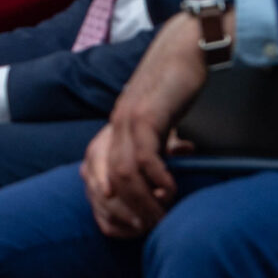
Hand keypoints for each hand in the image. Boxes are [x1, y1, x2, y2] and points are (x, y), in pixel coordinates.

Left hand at [82, 12, 211, 238]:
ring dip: (141, 202)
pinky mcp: (146, 115)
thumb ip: (153, 147)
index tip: (128, 225)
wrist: (185, 47)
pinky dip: (157, 179)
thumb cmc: (175, 85)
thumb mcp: (158, 122)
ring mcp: (126, 120)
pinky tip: (171, 191)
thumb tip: (161, 180)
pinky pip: (144, 156)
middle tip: (147, 230)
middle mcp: (113, 126)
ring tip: (162, 218)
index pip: (92, 176)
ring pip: (122, 174)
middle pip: (104, 182)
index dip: (105, 205)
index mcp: (112, 129)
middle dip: (124, 212)